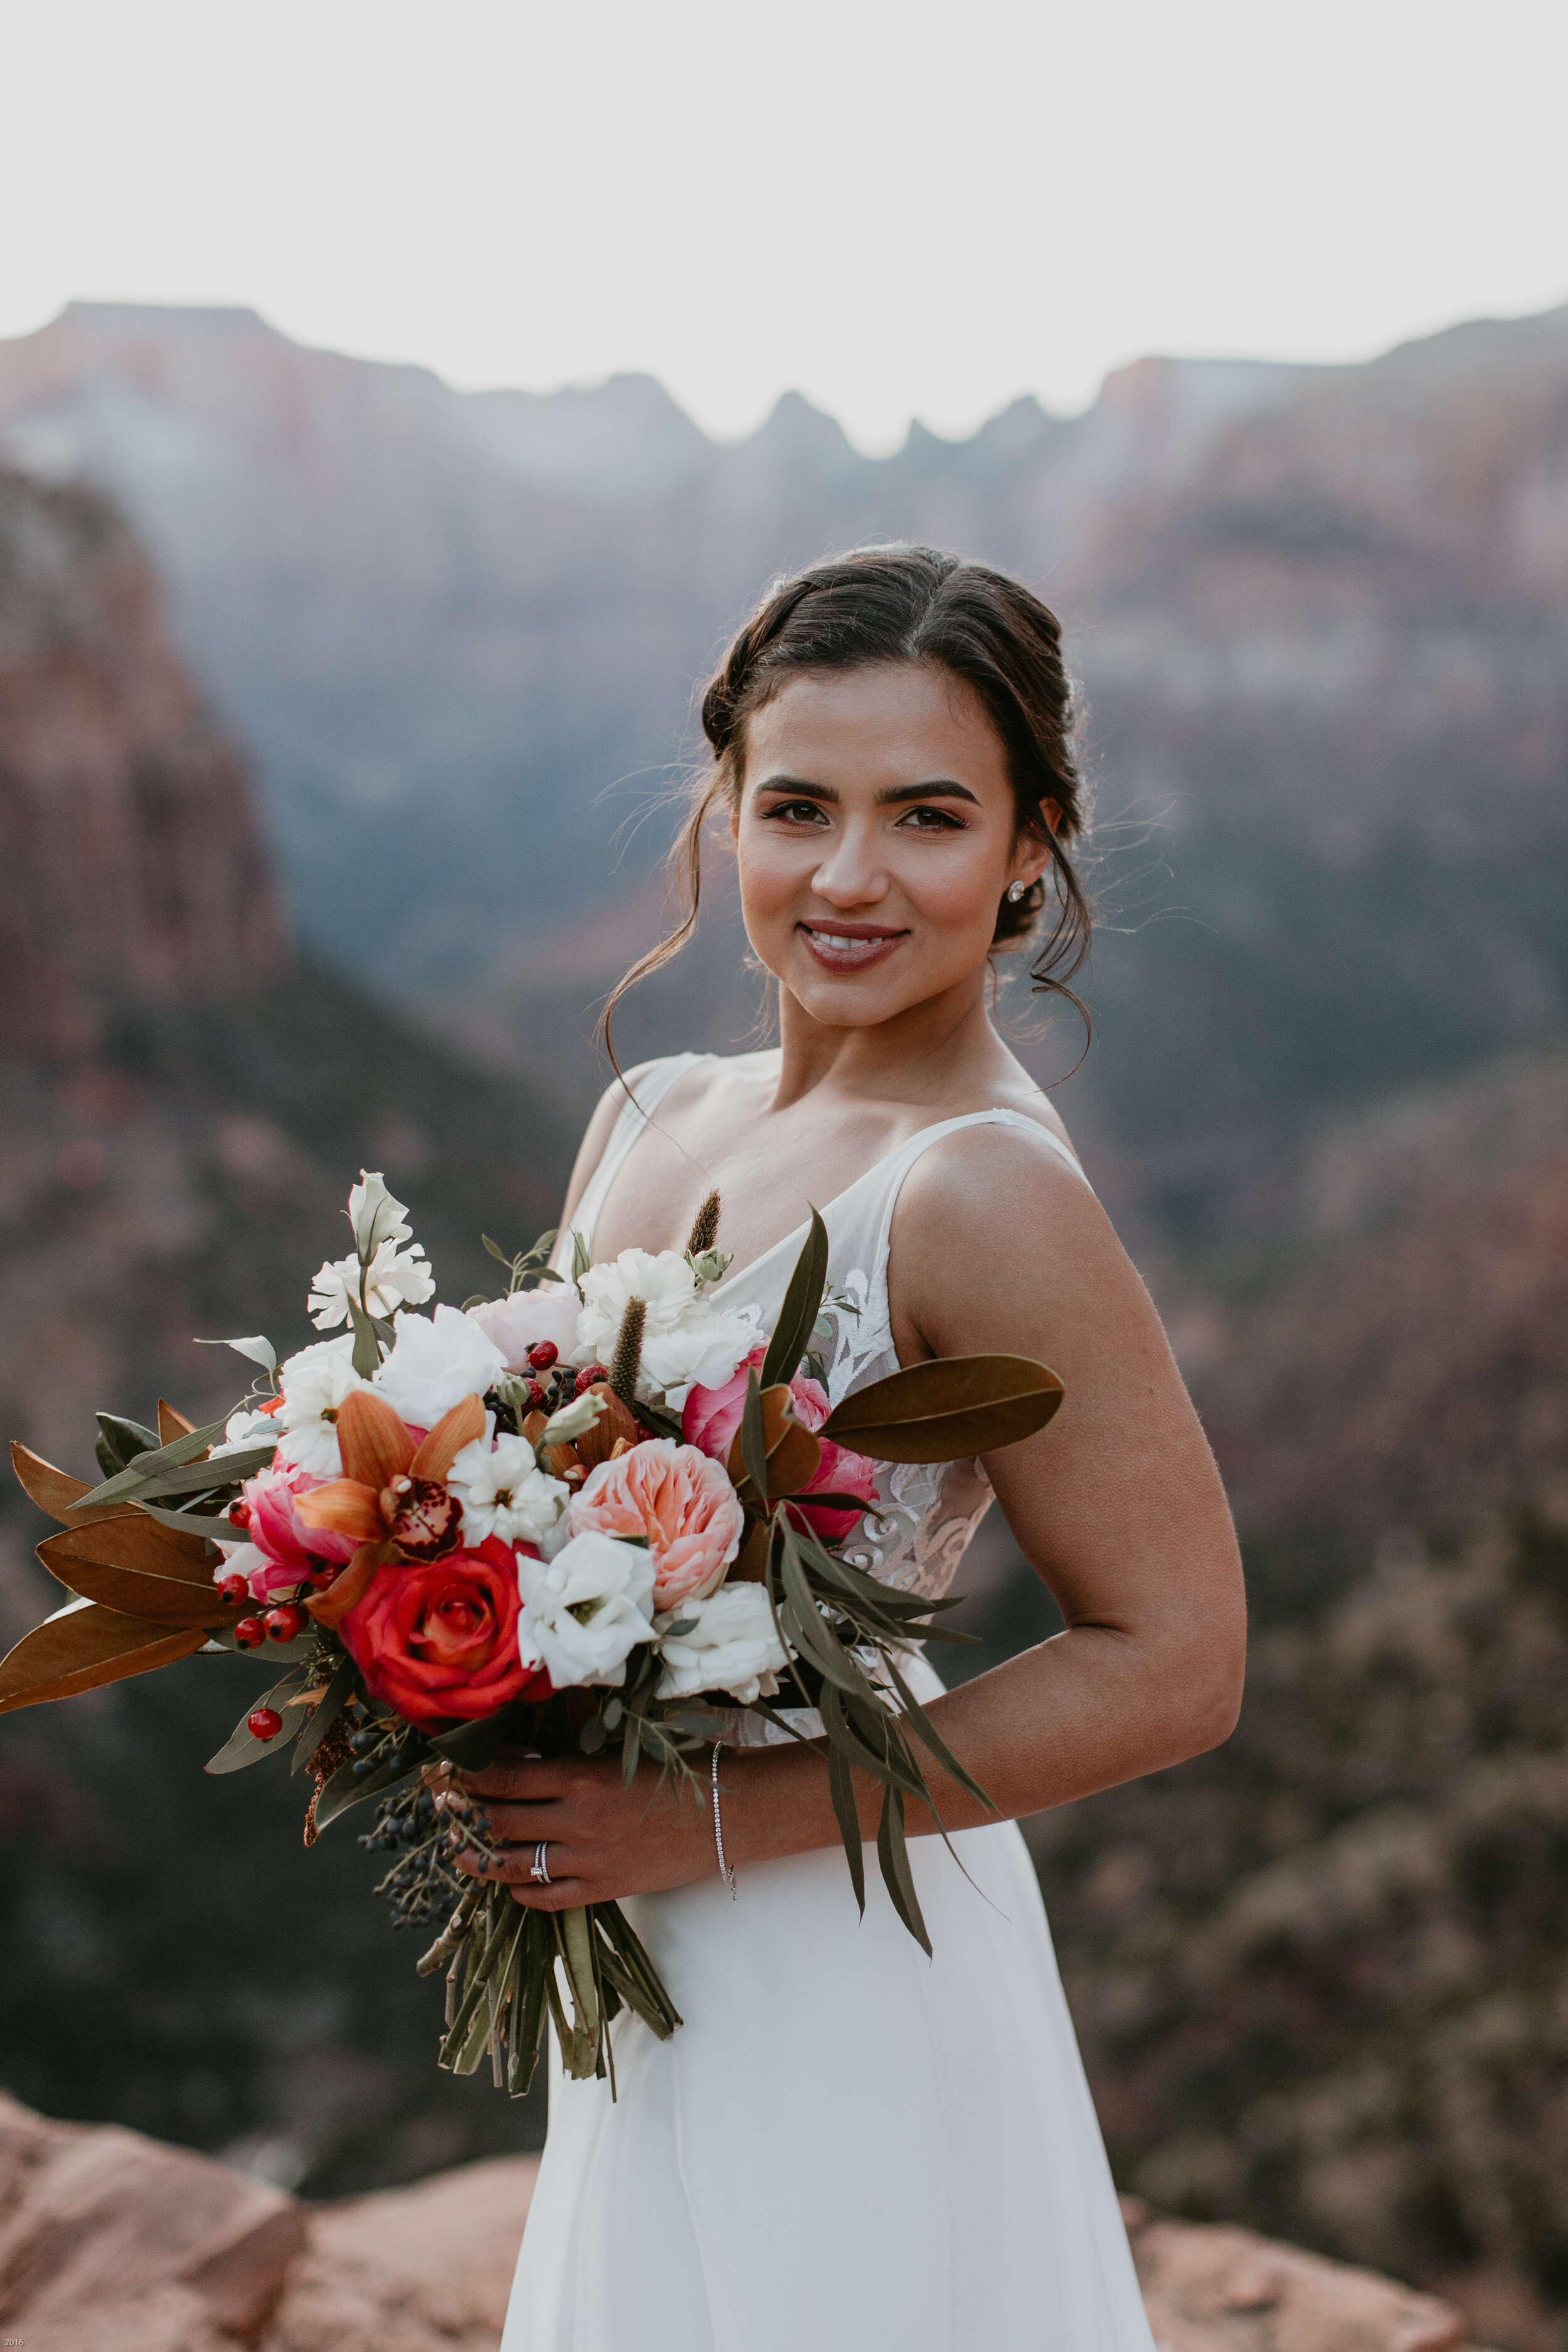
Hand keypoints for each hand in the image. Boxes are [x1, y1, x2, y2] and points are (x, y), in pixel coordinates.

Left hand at [437, 1749, 715, 1910]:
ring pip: (513, 1864)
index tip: (446, 1768)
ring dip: (478, 1858)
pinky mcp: (603, 1889)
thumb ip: (571, 1756)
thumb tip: (520, 1753)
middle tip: (444, 1806)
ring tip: (459, 1851)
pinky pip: (545, 1898)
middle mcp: (577, 1820)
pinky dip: (519, 1890)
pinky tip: (510, 1881)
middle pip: (499, 1820)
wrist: (726, 1815)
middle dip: (463, 1813)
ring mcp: (588, 1860)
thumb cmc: (677, 1772)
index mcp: (581, 1776)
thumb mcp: (620, 1753)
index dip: (467, 1774)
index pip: (503, 1776)